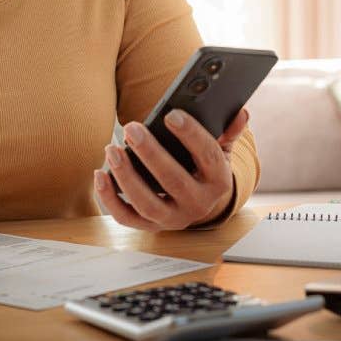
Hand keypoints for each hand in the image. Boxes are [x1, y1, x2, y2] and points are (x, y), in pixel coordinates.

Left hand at [94, 108, 248, 231]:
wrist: (201, 203)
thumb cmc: (204, 167)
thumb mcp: (220, 149)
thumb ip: (228, 131)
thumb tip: (240, 114)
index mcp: (218, 180)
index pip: (208, 156)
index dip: (191, 135)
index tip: (171, 114)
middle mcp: (198, 204)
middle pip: (174, 181)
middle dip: (151, 154)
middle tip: (132, 129)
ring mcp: (173, 218)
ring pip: (148, 203)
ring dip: (127, 176)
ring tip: (112, 149)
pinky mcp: (150, 226)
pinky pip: (127, 218)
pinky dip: (110, 199)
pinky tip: (100, 173)